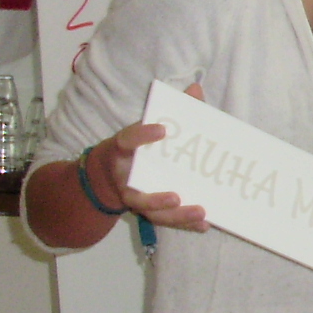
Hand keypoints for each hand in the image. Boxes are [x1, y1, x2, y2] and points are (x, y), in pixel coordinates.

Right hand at [106, 81, 210, 230]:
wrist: (108, 176)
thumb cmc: (136, 148)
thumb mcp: (148, 127)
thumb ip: (174, 110)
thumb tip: (196, 88)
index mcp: (123, 150)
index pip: (127, 139)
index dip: (142, 134)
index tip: (161, 129)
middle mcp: (127, 177)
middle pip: (138, 193)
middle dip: (156, 199)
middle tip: (176, 197)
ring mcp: (136, 197)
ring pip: (153, 213)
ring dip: (176, 216)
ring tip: (200, 212)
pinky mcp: (149, 210)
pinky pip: (167, 220)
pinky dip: (186, 224)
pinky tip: (205, 224)